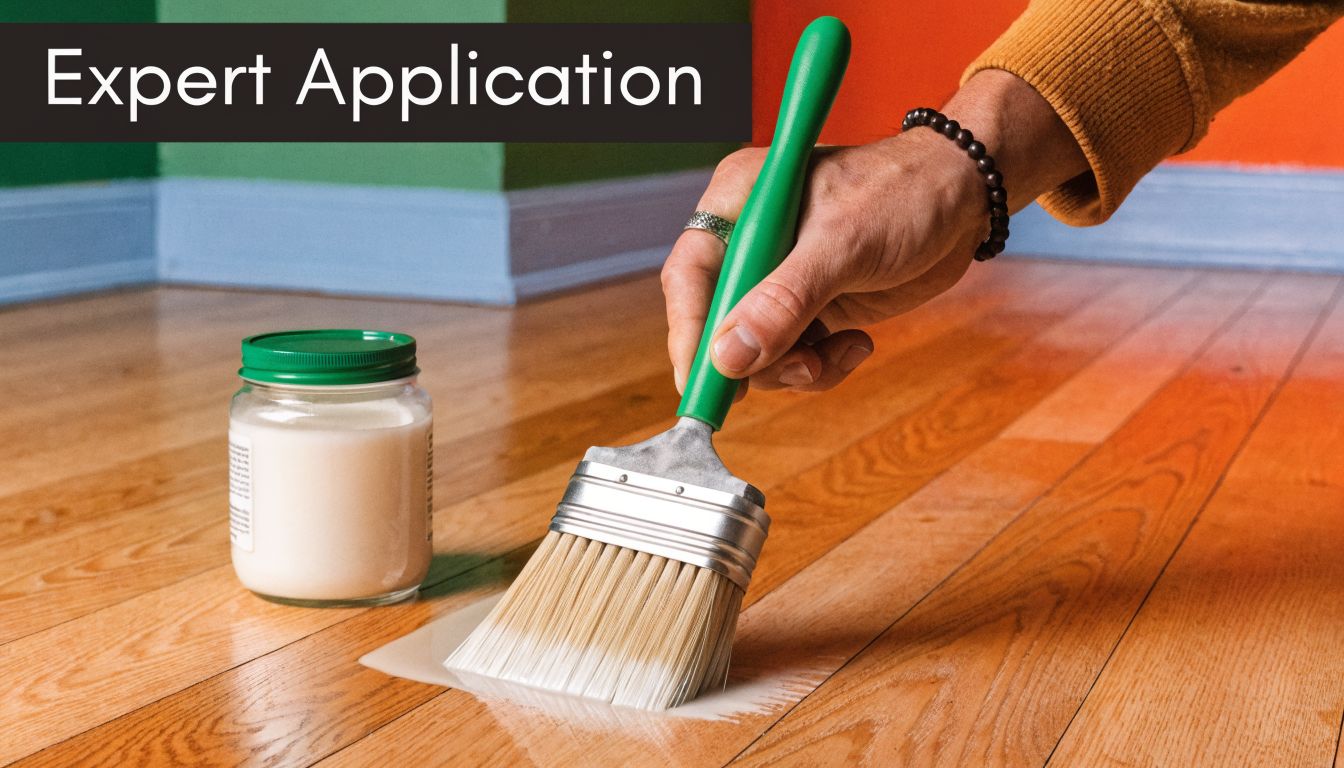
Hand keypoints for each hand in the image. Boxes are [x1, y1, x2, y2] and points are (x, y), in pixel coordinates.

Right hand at [661, 70, 1086, 394]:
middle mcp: (750, 242)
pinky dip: (821, 366)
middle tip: (798, 369)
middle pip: (718, 323)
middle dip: (755, 359)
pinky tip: (857, 344)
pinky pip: (793, 357)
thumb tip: (730, 356)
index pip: (690, 275)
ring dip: (795, 368)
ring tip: (840, 352)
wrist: (965, 198)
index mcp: (739, 203)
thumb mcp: (843, 244)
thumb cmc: (905, 193)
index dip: (690, 331)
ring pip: (755, 351)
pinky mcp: (810, 307)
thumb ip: (784, 301)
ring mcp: (779, 279)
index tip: (702, 381)